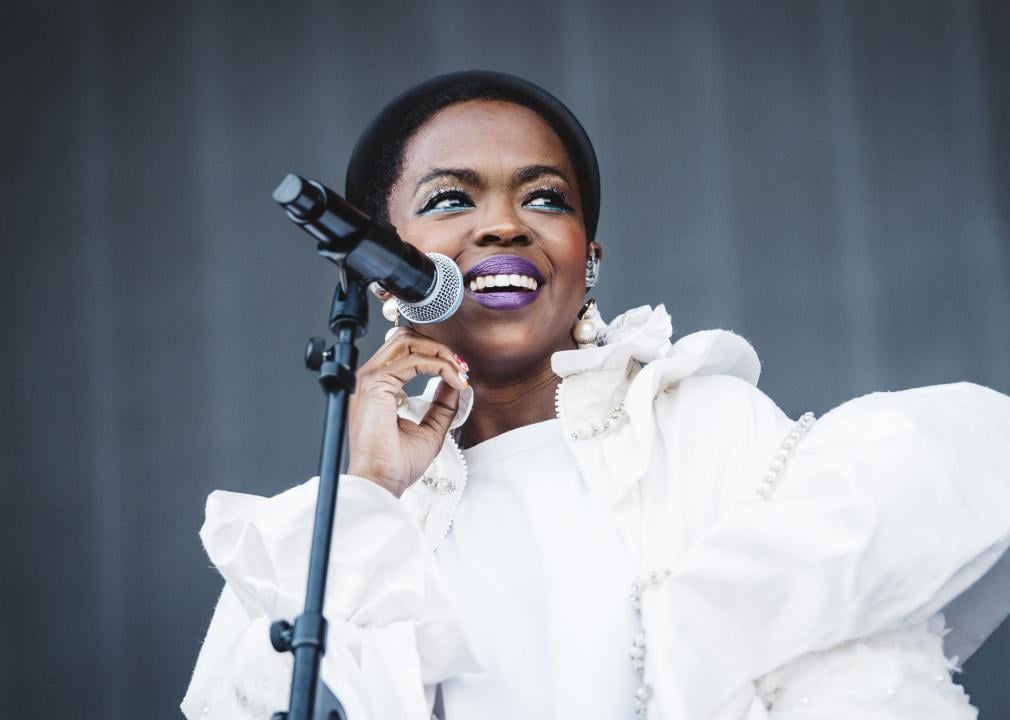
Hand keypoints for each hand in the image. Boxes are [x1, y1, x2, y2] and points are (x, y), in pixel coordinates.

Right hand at [347, 328, 467, 496]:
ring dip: (440, 353)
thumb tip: (455, 382)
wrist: (381, 482)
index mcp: (378, 386)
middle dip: (439, 348)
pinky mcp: (376, 384)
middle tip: (461, 368)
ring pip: (408, 342)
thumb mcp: (430, 428)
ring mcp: (370, 378)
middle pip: (405, 338)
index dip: (436, 355)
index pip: (405, 351)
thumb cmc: (396, 463)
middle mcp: (371, 378)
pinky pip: (414, 361)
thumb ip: (441, 403)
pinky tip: (454, 381)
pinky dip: (440, 366)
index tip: (460, 374)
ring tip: (459, 373)